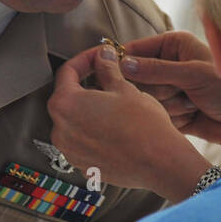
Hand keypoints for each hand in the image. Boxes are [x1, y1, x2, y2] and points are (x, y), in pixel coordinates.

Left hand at [47, 44, 211, 202]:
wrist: (159, 163)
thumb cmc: (143, 127)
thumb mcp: (124, 88)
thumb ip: (107, 69)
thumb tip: (103, 57)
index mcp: (66, 105)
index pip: (67, 72)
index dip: (85, 59)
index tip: (99, 56)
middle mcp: (61, 130)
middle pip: (68, 98)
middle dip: (87, 85)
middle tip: (109, 77)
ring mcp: (70, 151)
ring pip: (76, 121)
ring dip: (91, 110)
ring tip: (115, 105)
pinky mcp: (83, 165)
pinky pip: (83, 141)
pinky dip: (95, 131)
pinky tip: (115, 127)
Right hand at [118, 30, 220, 157]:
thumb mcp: (193, 75)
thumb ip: (157, 70)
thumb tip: (123, 64)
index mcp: (174, 44)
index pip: (136, 50)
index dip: (124, 62)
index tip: (112, 73)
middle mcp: (169, 64)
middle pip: (138, 79)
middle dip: (160, 90)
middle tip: (183, 92)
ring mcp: (170, 89)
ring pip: (147, 100)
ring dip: (171, 106)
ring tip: (195, 104)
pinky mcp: (172, 112)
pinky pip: (157, 116)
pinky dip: (175, 119)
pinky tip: (194, 116)